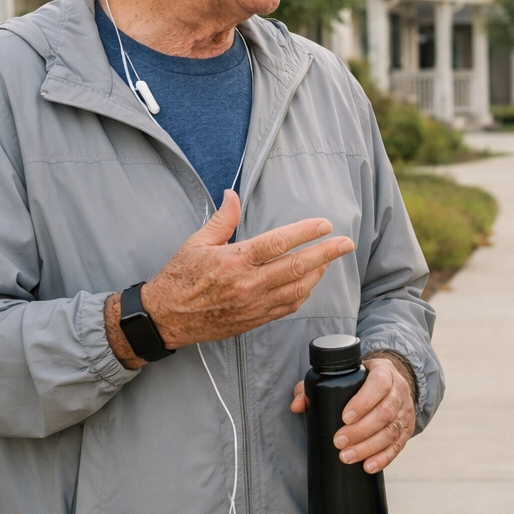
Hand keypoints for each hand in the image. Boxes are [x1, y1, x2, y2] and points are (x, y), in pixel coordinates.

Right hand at [106, 190, 354, 366]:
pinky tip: (310, 282)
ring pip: (297, 289)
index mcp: (234, 260)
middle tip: (346, 243)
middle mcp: (248, 284)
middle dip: (326, 253)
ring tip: (330, 260)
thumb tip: (232, 194)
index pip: (278, 242)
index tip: (325, 225)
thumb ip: (221, 219)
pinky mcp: (254, 319)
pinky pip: (287, 307)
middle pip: (297, 266)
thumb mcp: (196, 243)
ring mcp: (253, 304)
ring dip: (318, 273)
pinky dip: (303, 293)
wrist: (166, 319)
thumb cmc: (179, 277)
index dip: (305, 232)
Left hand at [290, 355, 414, 472]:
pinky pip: (399, 445)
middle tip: (340, 443)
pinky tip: (368, 466)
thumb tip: (297, 405)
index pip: (379, 384)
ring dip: (369, 447)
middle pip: (386, 412)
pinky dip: (384, 458)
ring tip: (348, 457)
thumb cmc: (361, 380)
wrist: (390, 382)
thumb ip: (315, 387)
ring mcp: (405, 411)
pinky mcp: (407, 428)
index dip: (363, 402)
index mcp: (384, 372)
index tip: (344, 417)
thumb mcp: (342, 375)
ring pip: (392, 431)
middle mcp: (399, 390)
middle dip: (361, 431)